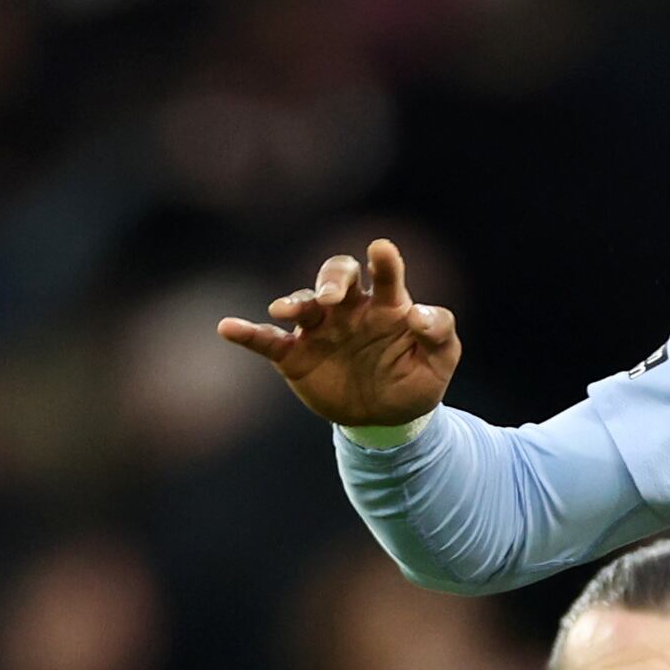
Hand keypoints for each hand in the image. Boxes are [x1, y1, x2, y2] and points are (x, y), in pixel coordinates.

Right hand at [218, 239, 465, 428]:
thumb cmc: (416, 380)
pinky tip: (227, 328)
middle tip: (329, 298)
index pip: (385, 275)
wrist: (389, 419)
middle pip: (337, 275)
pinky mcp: (296, 355)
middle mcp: (350, 309)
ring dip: (293, 303)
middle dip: (331, 279)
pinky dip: (247, 334)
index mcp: (388, 305)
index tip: (381, 250)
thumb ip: (440, 332)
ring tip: (283, 312)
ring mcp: (321, 329)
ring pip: (302, 303)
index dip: (383, 261)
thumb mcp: (441, 361)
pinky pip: (267, 341)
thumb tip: (419, 315)